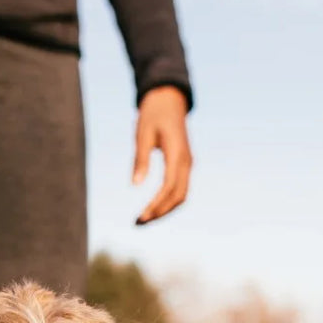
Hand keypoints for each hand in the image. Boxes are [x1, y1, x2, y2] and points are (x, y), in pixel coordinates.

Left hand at [132, 85, 191, 224]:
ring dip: (165, 209)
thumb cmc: (153, 114)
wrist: (168, 100)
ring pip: (182, 195)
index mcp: (177, 154)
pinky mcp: (184, 164)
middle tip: (139, 223)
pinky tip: (153, 207)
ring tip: (144, 219)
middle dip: (160, 212)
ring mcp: (188, 163)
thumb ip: (140, 159)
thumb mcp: (142, 134)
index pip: (169, 188)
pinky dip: (168, 201)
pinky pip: (180, 188)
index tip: (141, 217)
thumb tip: (135, 185)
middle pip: (178, 196)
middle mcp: (187, 161)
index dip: (156, 205)